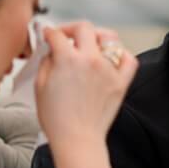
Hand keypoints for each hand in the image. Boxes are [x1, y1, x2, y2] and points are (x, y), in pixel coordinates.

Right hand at [32, 20, 136, 149]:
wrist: (77, 139)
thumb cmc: (57, 120)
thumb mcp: (40, 87)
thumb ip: (45, 63)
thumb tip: (51, 51)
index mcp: (67, 59)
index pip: (58, 35)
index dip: (50, 32)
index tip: (49, 35)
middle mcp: (90, 59)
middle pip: (85, 28)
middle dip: (72, 28)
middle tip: (67, 36)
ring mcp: (109, 69)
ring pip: (109, 38)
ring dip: (97, 37)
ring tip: (90, 44)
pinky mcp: (121, 81)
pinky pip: (128, 59)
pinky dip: (121, 54)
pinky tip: (111, 58)